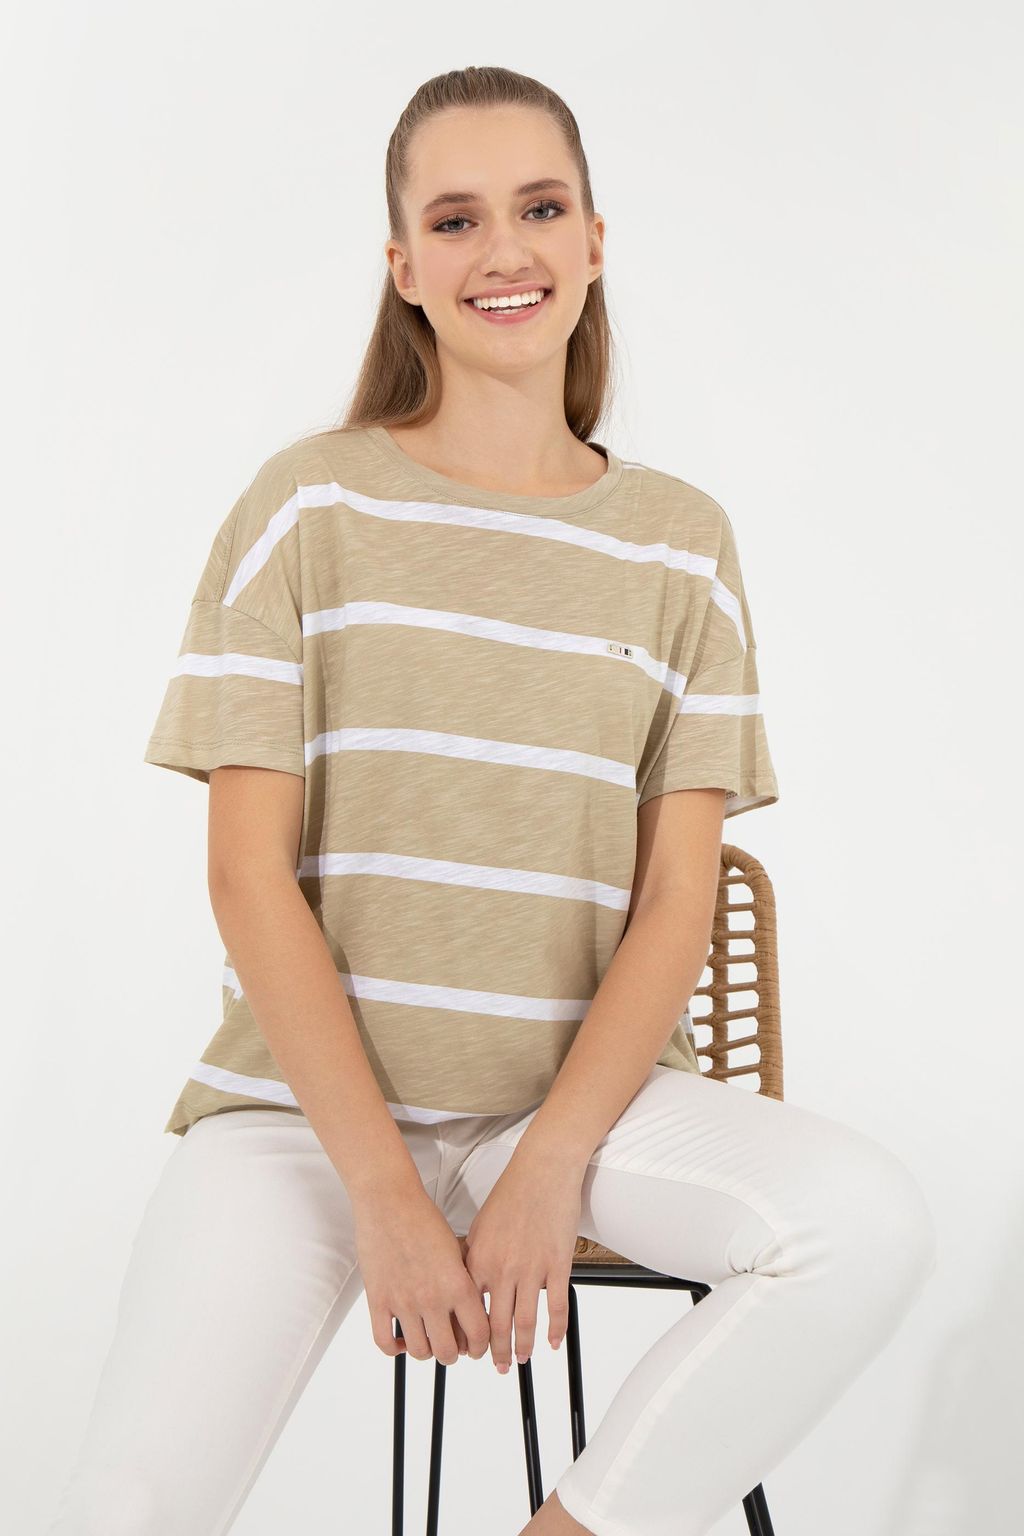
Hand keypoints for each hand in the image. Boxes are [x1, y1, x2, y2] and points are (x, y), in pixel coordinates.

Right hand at [353, 1186, 490, 1366]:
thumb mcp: (457, 1248)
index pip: (478, 1334)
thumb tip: (473, 1308)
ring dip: (426, 1351)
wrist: (389, 1201)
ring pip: (420, 1352)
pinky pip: (385, 1342)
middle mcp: (433, 1298)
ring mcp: (404, 1302)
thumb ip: (465, 1280)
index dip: (480, 1347)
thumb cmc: (423, 1218)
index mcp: (457, 1284)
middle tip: (450, 1345)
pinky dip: (395, 1349)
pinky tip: (401, 1338)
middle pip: (448, 1352)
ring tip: (426, 1340)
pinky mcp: (378, 1300)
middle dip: (453, 1354)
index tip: (476, 1347)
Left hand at [461, 1148, 583, 1371]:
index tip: (470, 1349)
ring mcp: (531, 1269)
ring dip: (522, 1346)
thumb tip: (470, 1285)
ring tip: (521, 1360)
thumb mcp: (480, 1226)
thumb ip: (473, 1258)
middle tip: (497, 1366)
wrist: (543, 1170)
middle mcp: (503, 1269)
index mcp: (480, 1259)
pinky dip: (555, 1329)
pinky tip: (553, 1342)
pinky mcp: (557, 1264)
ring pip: (525, 1321)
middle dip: (495, 1351)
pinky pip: (556, 1306)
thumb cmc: (512, 1193)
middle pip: (496, 1323)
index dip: (469, 1334)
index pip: (470, 1309)